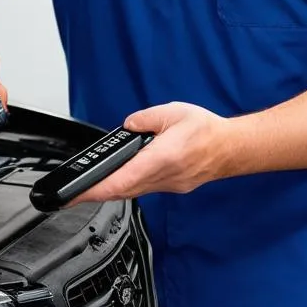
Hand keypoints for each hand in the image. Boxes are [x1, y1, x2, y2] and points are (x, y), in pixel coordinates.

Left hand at [67, 102, 231, 204]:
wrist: (231, 147)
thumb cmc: (206, 131)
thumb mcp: (172, 112)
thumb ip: (145, 119)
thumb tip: (128, 125)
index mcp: (163, 158)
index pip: (123, 178)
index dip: (98, 188)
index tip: (79, 192)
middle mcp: (165, 177)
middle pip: (123, 191)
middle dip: (97, 194)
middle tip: (75, 194)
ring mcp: (169, 185)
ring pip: (133, 193)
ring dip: (111, 192)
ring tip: (92, 189)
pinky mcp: (173, 187)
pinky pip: (144, 190)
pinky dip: (128, 188)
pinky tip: (120, 182)